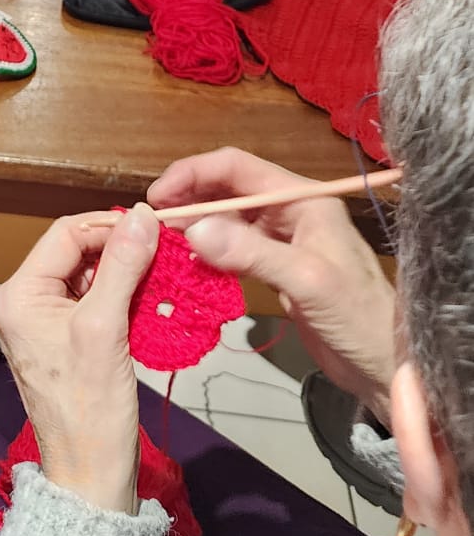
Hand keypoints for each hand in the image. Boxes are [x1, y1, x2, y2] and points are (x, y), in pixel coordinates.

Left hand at [0, 204, 159, 510]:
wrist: (91, 473)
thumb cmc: (90, 408)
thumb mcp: (106, 328)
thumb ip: (121, 265)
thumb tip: (143, 216)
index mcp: (17, 294)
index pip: (66, 232)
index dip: (110, 225)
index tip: (154, 227)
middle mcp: (21, 301)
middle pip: (76, 250)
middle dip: (119, 249)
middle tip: (163, 252)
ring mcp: (40, 321)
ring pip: (87, 274)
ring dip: (124, 272)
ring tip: (160, 276)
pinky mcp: (62, 338)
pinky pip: (91, 299)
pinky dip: (120, 295)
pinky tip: (147, 301)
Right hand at [149, 148, 395, 424]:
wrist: (383, 367)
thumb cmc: (355, 316)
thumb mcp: (306, 280)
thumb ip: (251, 253)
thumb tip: (192, 229)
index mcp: (304, 199)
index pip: (238, 167)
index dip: (194, 174)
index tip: (157, 197)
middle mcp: (291, 211)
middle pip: (229, 189)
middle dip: (190, 198)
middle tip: (151, 221)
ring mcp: (283, 241)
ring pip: (228, 219)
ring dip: (196, 225)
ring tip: (161, 240)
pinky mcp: (276, 269)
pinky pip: (234, 249)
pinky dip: (208, 252)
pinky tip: (187, 263)